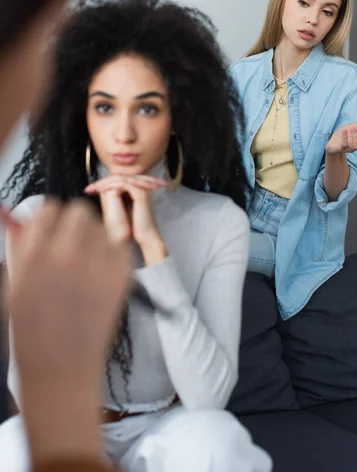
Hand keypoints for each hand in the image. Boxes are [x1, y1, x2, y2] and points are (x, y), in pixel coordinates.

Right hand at [1, 198, 130, 461]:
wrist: (61, 369)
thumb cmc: (31, 330)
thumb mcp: (13, 284)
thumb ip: (20, 245)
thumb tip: (20, 216)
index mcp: (36, 255)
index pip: (49, 208)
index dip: (48, 220)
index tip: (48, 231)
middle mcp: (69, 254)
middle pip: (79, 212)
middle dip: (72, 225)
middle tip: (67, 245)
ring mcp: (99, 265)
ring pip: (102, 227)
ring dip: (92, 237)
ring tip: (83, 263)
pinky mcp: (122, 276)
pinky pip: (119, 246)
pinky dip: (110, 253)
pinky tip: (98, 273)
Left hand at [85, 175, 166, 264]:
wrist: (144, 236)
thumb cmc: (133, 225)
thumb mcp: (120, 207)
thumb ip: (114, 196)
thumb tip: (101, 187)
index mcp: (137, 188)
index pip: (117, 179)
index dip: (102, 183)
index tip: (89, 190)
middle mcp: (141, 186)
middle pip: (118, 177)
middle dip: (101, 182)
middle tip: (88, 189)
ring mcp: (142, 188)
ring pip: (120, 179)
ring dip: (104, 183)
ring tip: (93, 189)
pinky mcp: (141, 193)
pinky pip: (124, 184)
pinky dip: (111, 185)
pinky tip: (102, 190)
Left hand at [326, 123, 356, 155]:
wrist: (331, 143)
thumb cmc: (343, 134)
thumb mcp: (351, 126)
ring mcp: (349, 148)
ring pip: (355, 145)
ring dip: (354, 136)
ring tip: (350, 129)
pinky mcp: (340, 149)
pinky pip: (344, 145)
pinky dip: (345, 138)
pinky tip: (344, 130)